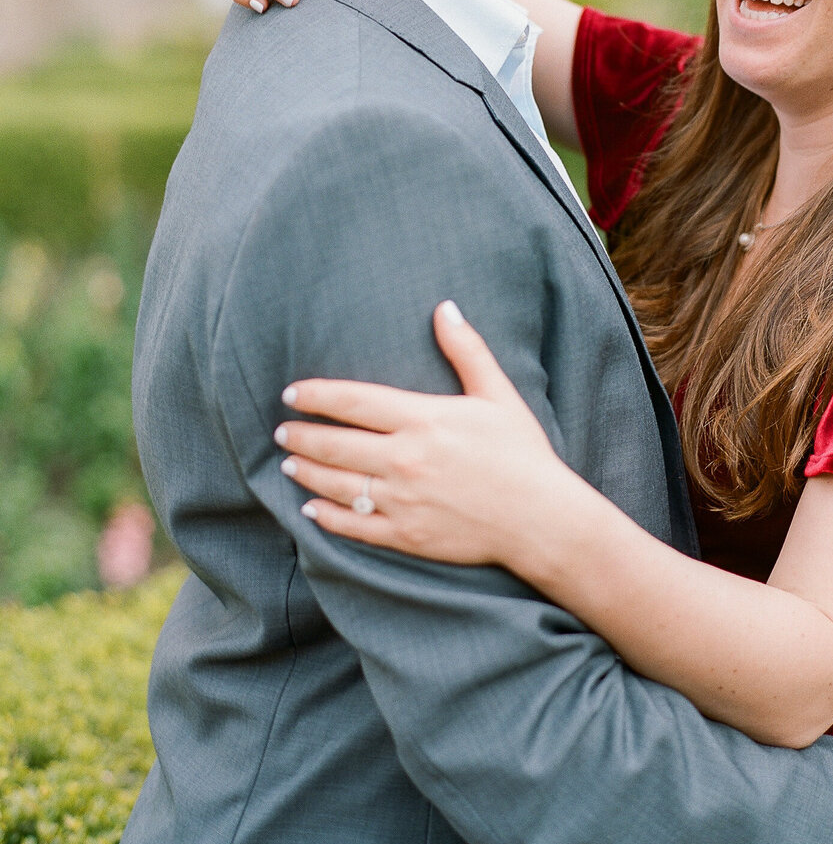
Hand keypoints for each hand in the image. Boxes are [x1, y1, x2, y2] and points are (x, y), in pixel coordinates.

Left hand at [275, 303, 563, 567]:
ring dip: (307, 472)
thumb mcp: (497, 394)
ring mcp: (403, 500)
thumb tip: (445, 307)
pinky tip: (311, 510)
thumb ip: (466, 350)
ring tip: (289, 462)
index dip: (317, 395)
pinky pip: (354, 527)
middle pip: (335, 444)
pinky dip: (327, 519)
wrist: (539, 518)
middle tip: (281, 429)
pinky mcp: (406, 535)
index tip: (292, 392)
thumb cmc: (521, 452)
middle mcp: (405, 459)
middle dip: (302, 435)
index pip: (353, 401)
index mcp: (423, 419)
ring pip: (337, 485)